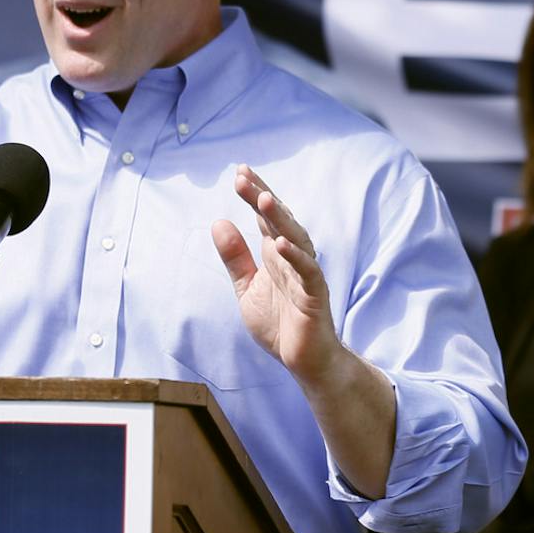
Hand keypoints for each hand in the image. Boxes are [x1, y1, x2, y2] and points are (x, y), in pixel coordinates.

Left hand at [212, 165, 342, 380]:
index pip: (265, 217)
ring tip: (263, 199)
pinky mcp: (315, 295)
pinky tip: (279, 244)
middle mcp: (292, 258)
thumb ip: (235, 258)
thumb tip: (218, 222)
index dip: (254, 194)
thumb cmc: (280, 324)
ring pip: (295, 239)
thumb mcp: (247, 289)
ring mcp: (305, 275)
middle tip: (244, 177)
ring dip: (280, 219)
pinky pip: (307, 271)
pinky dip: (295, 256)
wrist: (303, 361)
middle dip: (263, 197)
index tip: (240, 171)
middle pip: (279, 221)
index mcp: (276, 254)